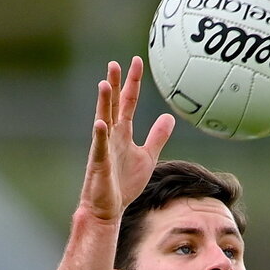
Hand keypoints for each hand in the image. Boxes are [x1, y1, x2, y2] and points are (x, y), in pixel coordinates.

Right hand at [78, 56, 174, 222]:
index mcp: (122, 132)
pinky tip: (100, 123)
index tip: (137, 60)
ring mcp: (103, 148)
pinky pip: (100, 148)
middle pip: (113, 105)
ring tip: (104, 84)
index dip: (133, 82)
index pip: (128, 102)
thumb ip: (157, 137)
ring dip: (103, 103)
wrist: (109, 208)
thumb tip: (169, 117)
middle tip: (116, 63)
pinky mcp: (99, 164)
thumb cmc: (125, 183)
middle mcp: (111, 135)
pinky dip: (100, 136)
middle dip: (114, 85)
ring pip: (103, 120)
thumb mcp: (148, 157)